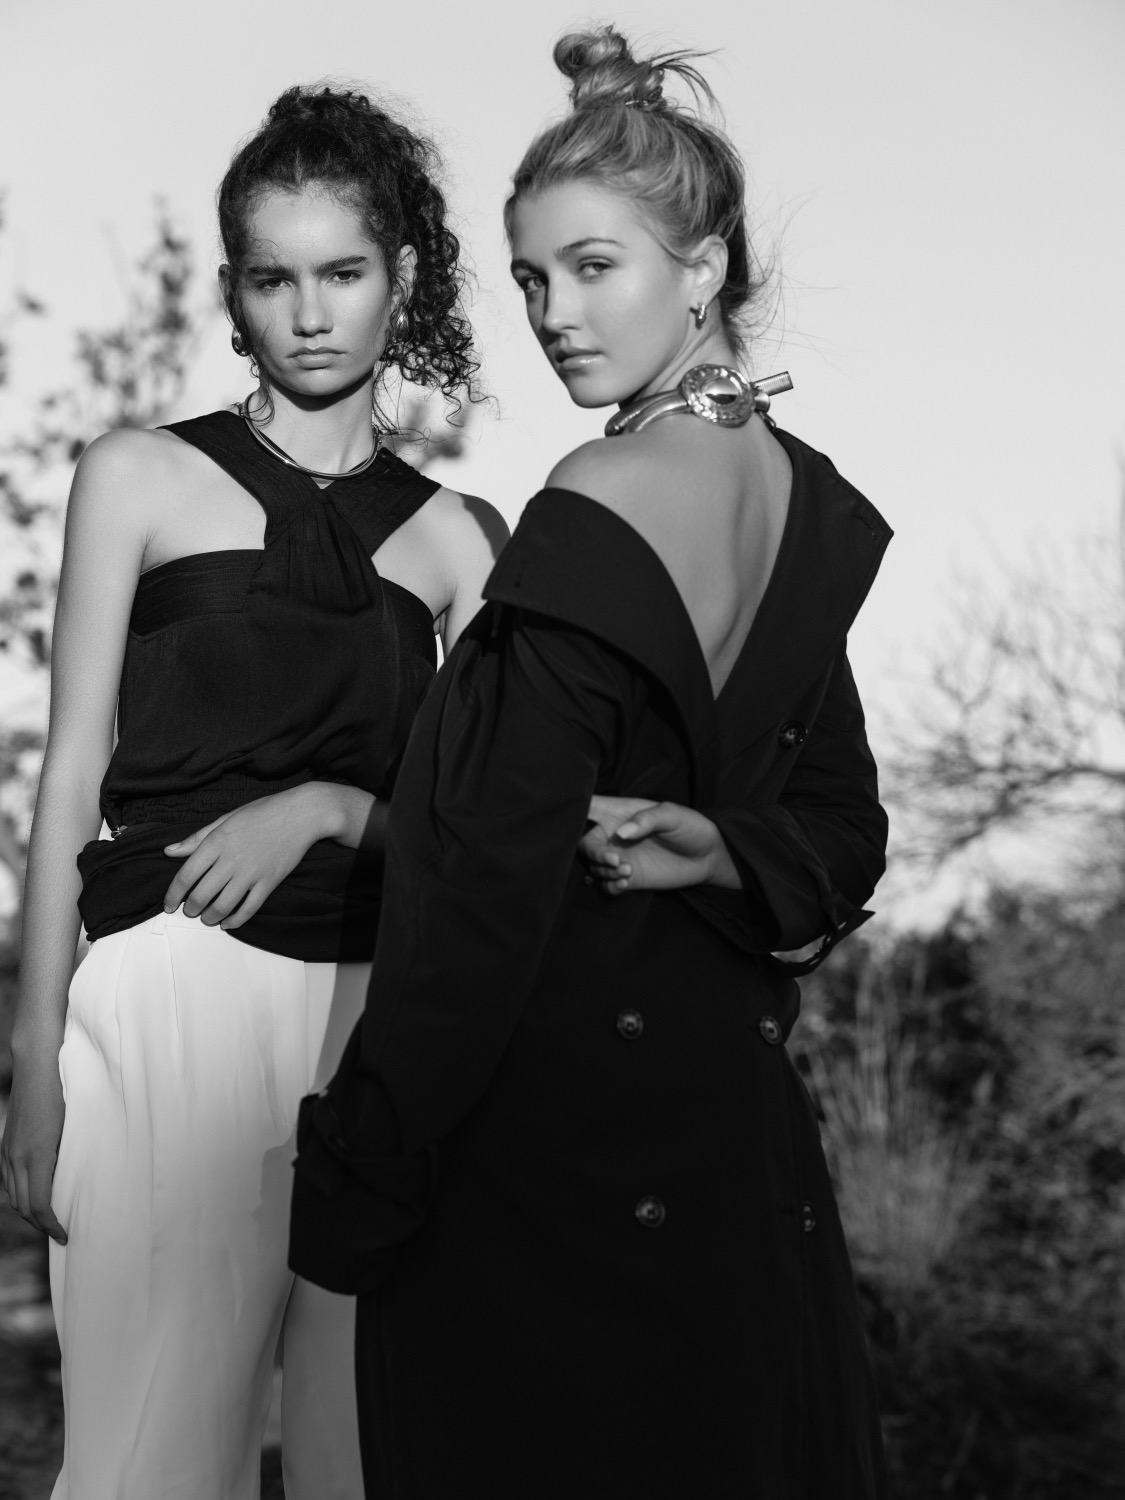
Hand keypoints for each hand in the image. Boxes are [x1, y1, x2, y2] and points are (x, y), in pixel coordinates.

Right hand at [1, 1053, 66, 1243]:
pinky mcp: (5, 1144)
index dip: (52, 1226)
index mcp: (36, 1156)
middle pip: (23, 1207)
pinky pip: (6, 1180)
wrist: (37, 1067)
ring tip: (48, 1217)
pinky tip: (32, 1194)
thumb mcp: (75, 1127)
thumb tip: (81, 1181)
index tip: (65, 1236)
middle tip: (60, 1233)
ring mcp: (7, 1151)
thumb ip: (73, 1156)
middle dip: (40, 1224)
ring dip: (28, 1211)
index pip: (39, 1206)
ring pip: (11, 1195)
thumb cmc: (64, 1093)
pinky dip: (18, 1194)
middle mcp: (16, 1158)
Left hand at [162, 784, 354, 928]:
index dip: (173, 895)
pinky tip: (228, 923)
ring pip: (223, 906)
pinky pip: (249, 908)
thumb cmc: (263, 812)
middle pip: (201, 895)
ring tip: (208, 918)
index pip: (185, 876)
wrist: (301, 814)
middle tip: (190, 910)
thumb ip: (197, 838)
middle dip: (191, 909)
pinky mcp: (269, 882)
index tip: (169, 905)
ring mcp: (251, 872)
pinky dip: (235, 921)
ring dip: (210, 917)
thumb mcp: (225, 819)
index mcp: (217, 841)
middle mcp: (231, 859)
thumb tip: (169, 852)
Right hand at [581, 795, 737, 894]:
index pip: (588, 805)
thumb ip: (646, 820)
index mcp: (619, 812)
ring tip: (628, 872)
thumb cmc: (689, 826)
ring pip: (594, 866)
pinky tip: (625, 883)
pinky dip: (610, 886)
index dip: (574, 807)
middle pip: (584, 842)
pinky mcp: (628, 877)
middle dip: (595, 853)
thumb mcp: (672, 815)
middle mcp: (614, 834)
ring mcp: (620, 857)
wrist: (707, 855)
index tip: (576, 817)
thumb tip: (621, 833)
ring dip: (605, 871)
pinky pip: (606, 885)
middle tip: (616, 859)